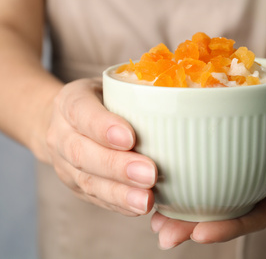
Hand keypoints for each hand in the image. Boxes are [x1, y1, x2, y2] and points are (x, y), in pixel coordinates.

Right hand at [45, 78, 156, 215]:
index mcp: (70, 101)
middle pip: (82, 153)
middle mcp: (60, 134)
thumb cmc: (100, 101)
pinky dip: (117, 205)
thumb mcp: (110, 85)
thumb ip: (134, 91)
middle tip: (150, 175)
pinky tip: (137, 208)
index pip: (81, 111)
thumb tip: (178, 98)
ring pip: (87, 181)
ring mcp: (64, 164)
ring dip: (119, 194)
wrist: (65, 123)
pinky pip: (94, 198)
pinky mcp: (75, 185)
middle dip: (117, 167)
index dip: (103, 126)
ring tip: (146, 201)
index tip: (130, 138)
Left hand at [150, 86, 265, 248]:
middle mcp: (260, 187)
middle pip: (228, 214)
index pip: (256, 216)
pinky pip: (210, 171)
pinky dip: (187, 180)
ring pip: (214, 197)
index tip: (200, 234)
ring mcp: (246, 174)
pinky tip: (164, 184)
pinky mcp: (233, 156)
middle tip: (165, 235)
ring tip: (155, 220)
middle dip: (195, 227)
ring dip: (184, 210)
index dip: (230, 227)